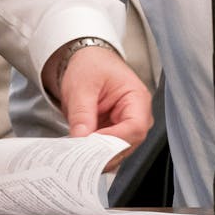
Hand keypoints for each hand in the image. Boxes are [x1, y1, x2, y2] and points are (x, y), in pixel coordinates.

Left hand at [54, 45, 151, 168]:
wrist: (87, 60)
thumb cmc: (91, 66)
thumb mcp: (82, 86)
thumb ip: (82, 113)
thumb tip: (80, 139)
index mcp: (137, 98)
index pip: (134, 128)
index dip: (113, 140)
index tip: (91, 144)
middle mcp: (137, 115)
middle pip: (127, 144)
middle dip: (103, 152)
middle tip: (78, 154)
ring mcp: (126, 126)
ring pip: (117, 151)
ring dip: (97, 154)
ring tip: (76, 152)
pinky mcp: (114, 132)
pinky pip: (107, 148)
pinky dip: (93, 152)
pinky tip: (79, 150)